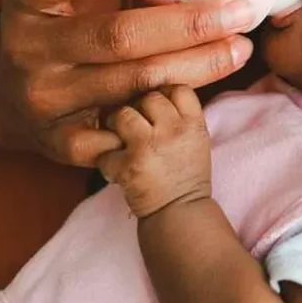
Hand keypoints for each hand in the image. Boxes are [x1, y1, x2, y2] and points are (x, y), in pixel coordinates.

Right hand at [0, 0, 253, 165]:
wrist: (7, 95)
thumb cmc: (60, 26)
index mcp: (24, 0)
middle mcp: (28, 49)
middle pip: (116, 38)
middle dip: (187, 25)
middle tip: (238, 11)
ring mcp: (44, 100)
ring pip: (134, 83)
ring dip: (197, 66)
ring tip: (240, 48)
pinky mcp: (61, 142)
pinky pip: (128, 130)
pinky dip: (168, 111)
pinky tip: (200, 96)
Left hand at [97, 86, 211, 218]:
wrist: (180, 214)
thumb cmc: (186, 175)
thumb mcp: (197, 139)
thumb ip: (182, 113)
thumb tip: (157, 88)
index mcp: (193, 124)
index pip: (178, 88)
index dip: (164, 95)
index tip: (159, 110)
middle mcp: (173, 131)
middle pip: (148, 97)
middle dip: (139, 110)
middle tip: (138, 128)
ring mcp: (149, 147)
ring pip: (122, 114)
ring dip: (117, 127)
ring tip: (122, 142)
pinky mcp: (127, 166)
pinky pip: (104, 149)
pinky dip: (106, 160)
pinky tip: (116, 168)